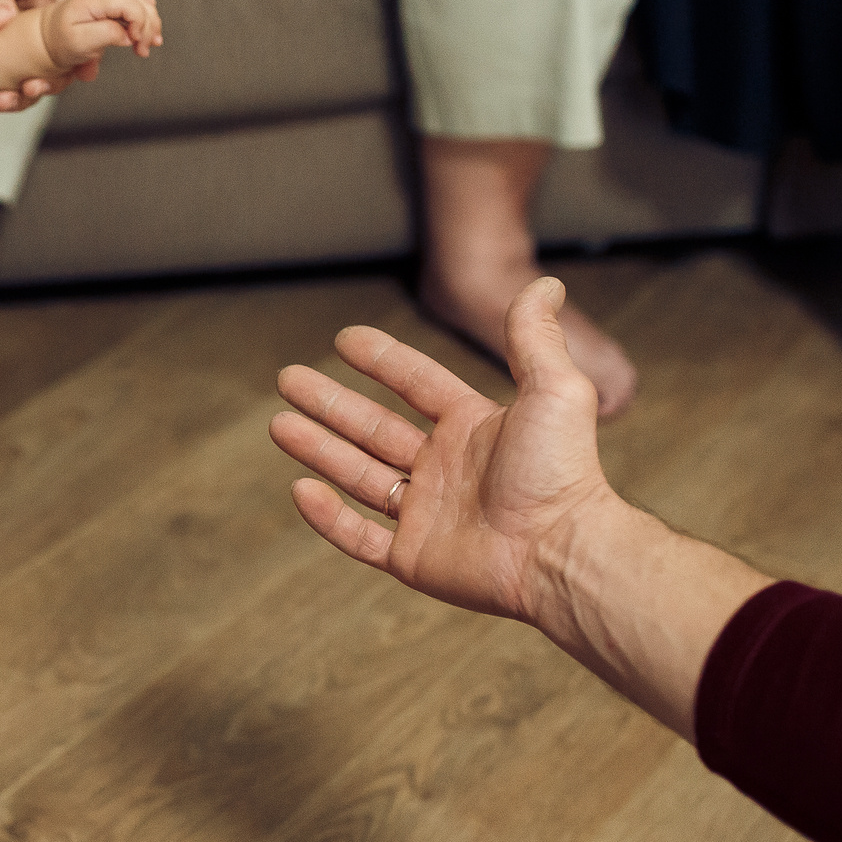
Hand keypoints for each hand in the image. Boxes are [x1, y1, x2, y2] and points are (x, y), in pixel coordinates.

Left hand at [36, 0, 160, 84]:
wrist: (47, 37)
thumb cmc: (60, 41)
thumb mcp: (79, 42)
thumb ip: (105, 35)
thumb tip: (127, 35)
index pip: (130, 4)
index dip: (140, 24)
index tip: (136, 45)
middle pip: (140, 2)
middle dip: (148, 27)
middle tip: (142, 51)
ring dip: (150, 21)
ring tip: (147, 44)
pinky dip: (146, 5)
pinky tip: (149, 19)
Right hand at [270, 279, 618, 626]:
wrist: (562, 552)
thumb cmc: (562, 471)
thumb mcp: (555, 390)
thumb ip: (536, 337)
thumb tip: (546, 282)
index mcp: (473, 428)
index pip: (416, 385)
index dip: (381, 361)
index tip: (343, 338)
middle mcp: (446, 468)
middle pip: (374, 428)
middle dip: (329, 402)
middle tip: (288, 379)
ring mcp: (427, 515)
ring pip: (358, 476)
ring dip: (318, 449)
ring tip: (278, 424)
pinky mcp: (414, 559)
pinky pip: (359, 537)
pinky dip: (328, 517)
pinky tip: (300, 490)